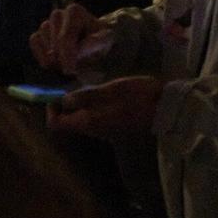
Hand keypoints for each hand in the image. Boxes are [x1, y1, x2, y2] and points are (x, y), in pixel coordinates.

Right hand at [30, 2, 113, 74]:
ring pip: (44, 44)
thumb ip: (94, 43)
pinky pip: (34, 44)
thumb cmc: (100, 39)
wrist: (93, 43)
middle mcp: (58, 15)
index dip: (67, 55)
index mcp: (74, 11)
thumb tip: (78, 50)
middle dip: (62, 59)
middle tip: (71, 70)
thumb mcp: (105, 40)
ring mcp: (46, 24)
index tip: (71, 70)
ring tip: (67, 63)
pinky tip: (54, 62)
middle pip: (54, 43)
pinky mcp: (38, 35)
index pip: (65, 37)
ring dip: (53, 58)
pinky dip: (41, 55)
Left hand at [47, 76, 163, 137]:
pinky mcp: (116, 127)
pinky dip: (95, 107)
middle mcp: (93, 130)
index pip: (56, 124)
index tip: (57, 94)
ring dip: (82, 105)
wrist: (166, 111)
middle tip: (76, 87)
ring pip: (83, 120)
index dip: (50, 110)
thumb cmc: (138, 97)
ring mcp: (105, 131)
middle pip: (69, 123)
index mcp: (88, 121)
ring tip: (93, 87)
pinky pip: (97, 119)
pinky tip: (107, 94)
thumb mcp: (110, 89)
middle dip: (67, 105)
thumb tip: (64, 100)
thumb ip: (85, 95)